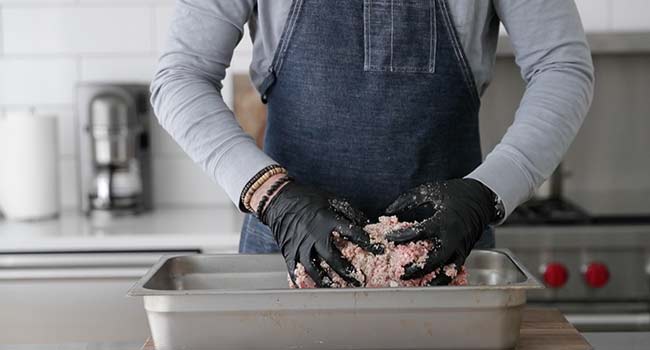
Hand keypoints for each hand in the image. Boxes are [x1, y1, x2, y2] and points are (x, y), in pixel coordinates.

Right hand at [262, 181, 383, 286]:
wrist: (279, 199)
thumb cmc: (308, 199)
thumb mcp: (332, 199)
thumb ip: (350, 213)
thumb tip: (368, 224)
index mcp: (327, 220)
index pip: (352, 233)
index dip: (368, 243)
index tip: (378, 250)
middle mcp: (314, 235)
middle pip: (333, 258)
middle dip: (348, 271)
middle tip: (359, 279)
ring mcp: (300, 245)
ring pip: (315, 269)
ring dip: (327, 281)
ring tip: (338, 288)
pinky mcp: (289, 252)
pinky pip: (296, 270)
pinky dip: (303, 281)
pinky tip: (311, 289)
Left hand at [385, 179, 495, 284]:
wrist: (482, 198)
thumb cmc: (455, 193)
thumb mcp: (430, 191)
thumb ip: (408, 199)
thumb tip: (388, 210)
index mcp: (444, 220)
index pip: (420, 232)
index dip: (402, 236)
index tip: (388, 238)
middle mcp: (453, 237)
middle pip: (435, 259)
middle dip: (417, 268)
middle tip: (401, 272)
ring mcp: (461, 247)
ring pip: (447, 270)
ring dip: (431, 279)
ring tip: (416, 285)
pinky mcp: (465, 253)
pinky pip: (454, 271)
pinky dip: (443, 278)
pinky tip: (430, 283)